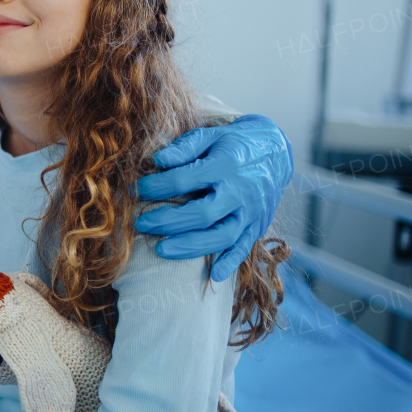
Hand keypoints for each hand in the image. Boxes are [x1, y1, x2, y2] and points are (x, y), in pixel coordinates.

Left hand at [136, 114, 292, 280]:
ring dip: (191, 247)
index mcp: (226, 165)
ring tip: (161, 250)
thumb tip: (158, 160)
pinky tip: (213, 276)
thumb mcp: (211, 136)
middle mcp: (241, 192)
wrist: (276, 151)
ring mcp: (252, 212)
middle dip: (169, 221)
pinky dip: (230, 262)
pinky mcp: (259, 225)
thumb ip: (185, 148)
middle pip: (203, 213)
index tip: (135, 191)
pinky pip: (245, 247)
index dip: (158, 186)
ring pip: (223, 236)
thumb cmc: (234, 144)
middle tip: (141, 224)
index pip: (186, 179)